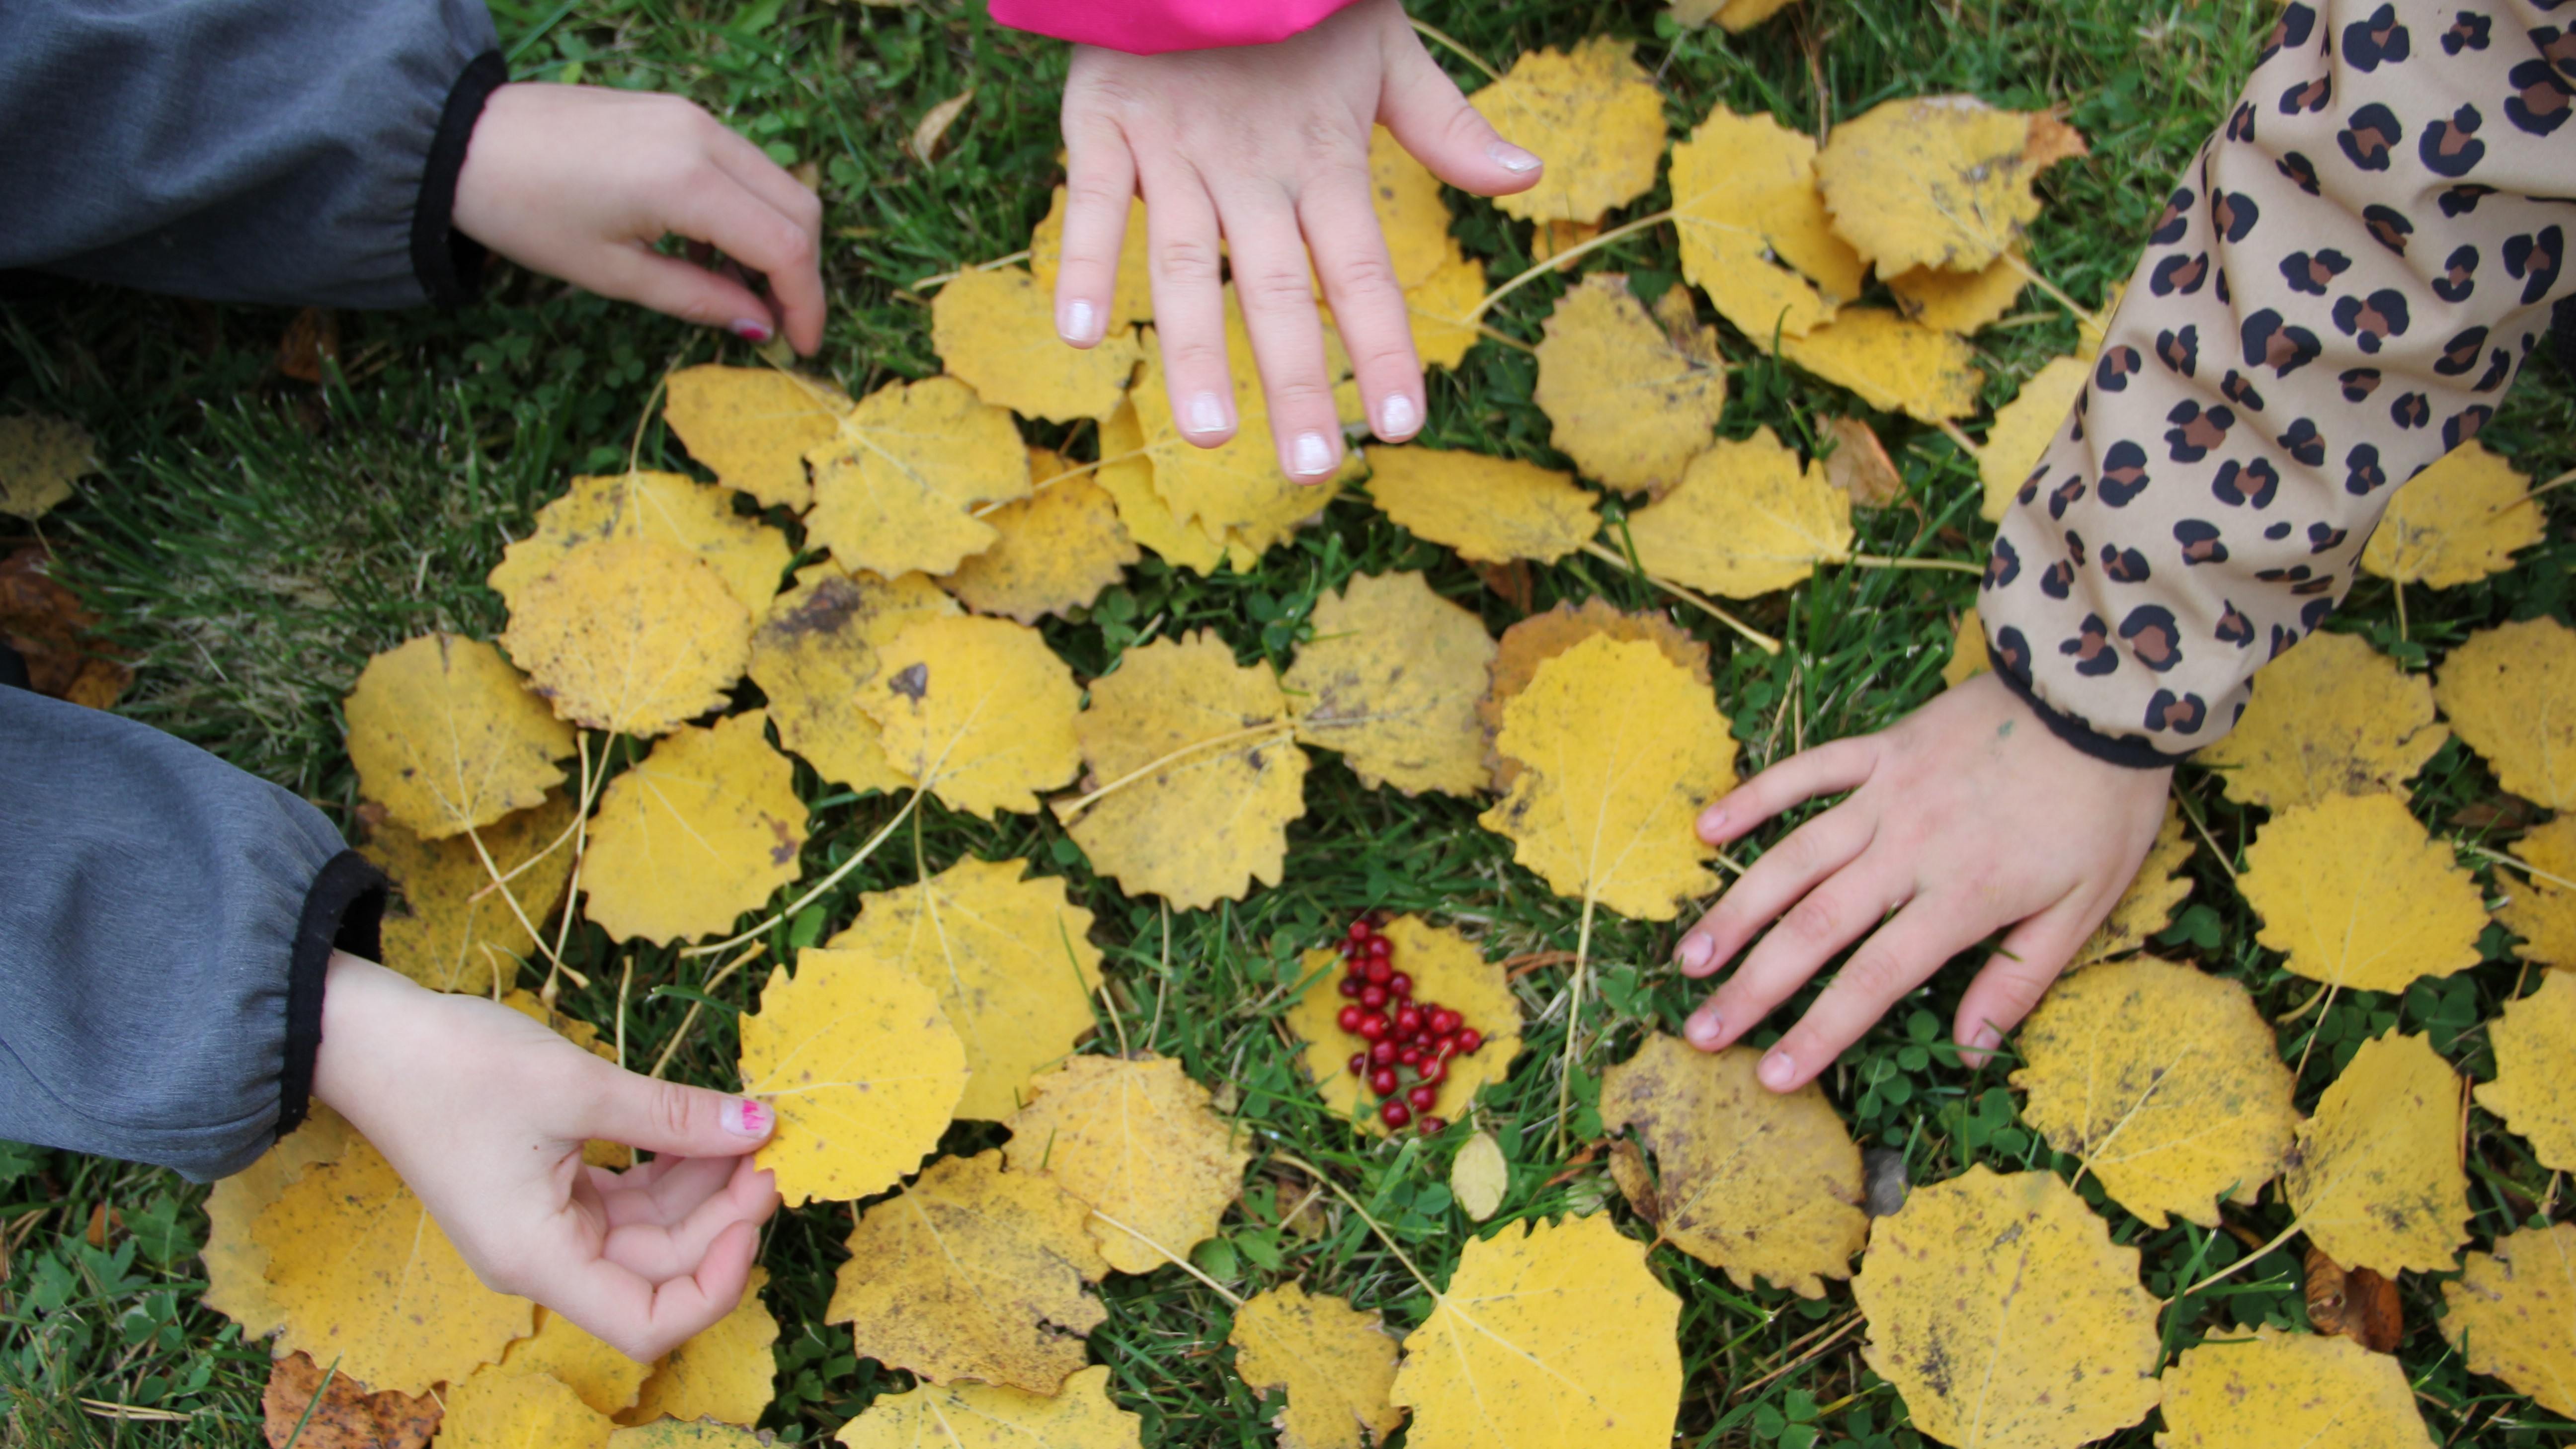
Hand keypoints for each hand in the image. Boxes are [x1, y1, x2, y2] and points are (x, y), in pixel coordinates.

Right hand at [312, 954, 780, 1361]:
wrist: (373, 1039)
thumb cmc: (456, 1067)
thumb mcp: (577, 1087)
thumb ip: (672, 1116)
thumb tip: (759, 1125)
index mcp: (539, 1259)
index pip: (646, 1323)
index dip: (716, 1283)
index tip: (754, 1210)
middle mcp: (545, 1257)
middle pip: (661, 1267)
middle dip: (725, 1213)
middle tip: (770, 1145)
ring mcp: (548, 1225)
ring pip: (652, 1228)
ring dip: (704, 1184)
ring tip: (748, 1126)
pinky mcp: (552, 1191)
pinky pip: (629, 1196)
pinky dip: (670, 1164)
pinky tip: (706, 1124)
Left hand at [453, 83, 825, 353]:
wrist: (464, 140)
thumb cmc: (525, 210)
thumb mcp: (613, 273)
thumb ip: (698, 300)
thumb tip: (759, 328)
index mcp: (686, 180)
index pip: (785, 245)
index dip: (806, 302)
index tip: (800, 347)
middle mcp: (702, 136)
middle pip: (798, 207)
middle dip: (802, 273)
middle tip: (780, 324)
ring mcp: (693, 117)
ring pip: (776, 183)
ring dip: (777, 241)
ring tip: (743, 294)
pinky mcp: (678, 112)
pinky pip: (741, 164)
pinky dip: (747, 211)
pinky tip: (710, 250)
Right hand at [1053, 0, 1541, 479]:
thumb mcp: (1383, 50)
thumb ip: (1446, 125)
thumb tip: (1531, 175)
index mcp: (1324, 155)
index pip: (1362, 270)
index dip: (1380, 348)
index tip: (1402, 426)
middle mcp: (1253, 164)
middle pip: (1279, 286)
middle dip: (1296, 380)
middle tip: (1313, 468)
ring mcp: (1177, 145)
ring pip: (1187, 259)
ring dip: (1194, 348)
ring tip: (1207, 434)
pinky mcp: (1107, 118)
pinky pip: (1091, 199)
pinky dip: (1082, 262)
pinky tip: (1078, 336)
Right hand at [1673, 671, 2174, 1090]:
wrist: (2099, 698)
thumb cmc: (2101, 808)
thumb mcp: (2085, 906)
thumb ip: (2019, 979)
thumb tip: (1972, 1051)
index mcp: (1962, 897)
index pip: (1875, 980)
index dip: (1820, 1032)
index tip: (1773, 1077)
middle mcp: (1910, 850)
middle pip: (1815, 928)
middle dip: (1754, 987)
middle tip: (1701, 1032)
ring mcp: (1888, 794)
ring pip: (1794, 858)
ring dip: (1737, 910)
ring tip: (1691, 957)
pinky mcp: (1882, 748)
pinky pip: (1807, 772)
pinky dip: (1755, 797)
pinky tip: (1707, 829)